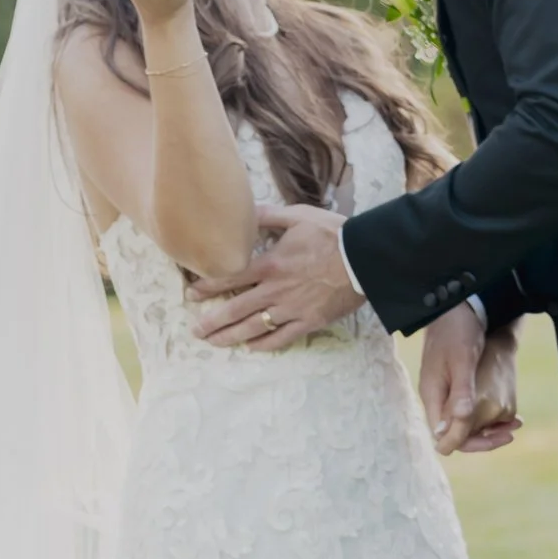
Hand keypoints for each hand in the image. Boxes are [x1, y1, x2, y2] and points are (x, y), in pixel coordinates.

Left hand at [190, 203, 364, 348]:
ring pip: (255, 328)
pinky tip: (251, 347)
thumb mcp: (298, 216)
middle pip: (236, 309)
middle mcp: (276, 290)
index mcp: (271, 264)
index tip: (191, 295)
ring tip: (214, 342)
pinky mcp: (310, 322)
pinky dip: (265, 344)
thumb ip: (268, 216)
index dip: (208, 287)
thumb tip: (244, 212)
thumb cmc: (333, 234)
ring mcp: (293, 309)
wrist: (366, 258)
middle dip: (212, 321)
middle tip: (195, 330)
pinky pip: (283, 337)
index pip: (230, 277)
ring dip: (231, 337)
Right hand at [422, 313, 520, 454]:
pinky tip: (508, 414)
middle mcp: (438, 398)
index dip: (469, 442)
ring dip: (489, 428)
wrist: (459, 304)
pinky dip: (489, 415)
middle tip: (511, 434)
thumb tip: (457, 425)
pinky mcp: (459, 384)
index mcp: (433, 395)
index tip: (498, 437)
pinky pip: (472, 409)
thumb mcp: (462, 360)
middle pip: (457, 433)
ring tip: (514, 425)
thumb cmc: (457, 329)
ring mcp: (448, 392)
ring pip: (466, 423)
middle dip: (485, 438)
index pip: (445, 436)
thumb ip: (460, 393)